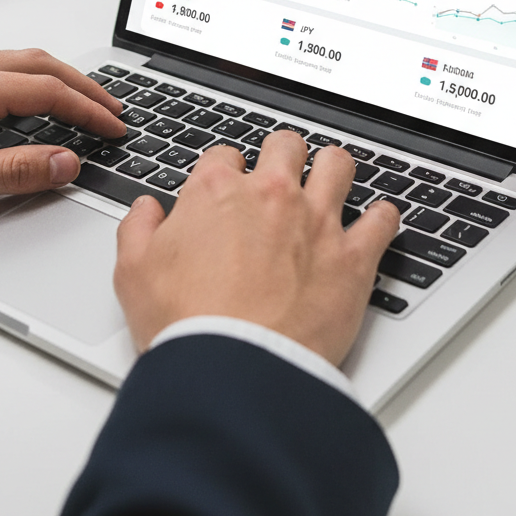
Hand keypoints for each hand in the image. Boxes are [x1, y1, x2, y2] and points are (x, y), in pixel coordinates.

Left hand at [0, 49, 126, 216]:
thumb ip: (13, 171)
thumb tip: (66, 161)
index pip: (49, 91)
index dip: (89, 110)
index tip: (115, 126)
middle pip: (41, 64)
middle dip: (84, 86)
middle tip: (113, 108)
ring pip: (19, 61)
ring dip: (58, 79)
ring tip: (82, 101)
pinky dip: (30, 79)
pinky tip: (29, 99)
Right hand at [114, 131, 401, 366]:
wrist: (234, 369)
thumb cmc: (186, 324)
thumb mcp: (133, 273)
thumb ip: (138, 229)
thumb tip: (146, 209)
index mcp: (217, 192)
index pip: (224, 156)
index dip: (225, 172)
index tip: (227, 189)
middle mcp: (271, 195)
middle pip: (285, 147)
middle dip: (281, 157)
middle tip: (280, 178)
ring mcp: (316, 222)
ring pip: (337, 165)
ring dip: (333, 171)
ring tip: (330, 183)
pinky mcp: (352, 257)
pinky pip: (382, 220)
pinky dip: (382, 219)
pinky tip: (377, 223)